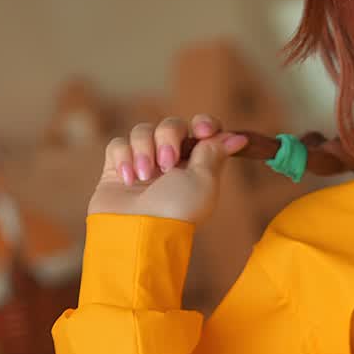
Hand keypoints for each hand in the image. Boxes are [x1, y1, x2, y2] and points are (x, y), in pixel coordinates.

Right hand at [87, 113, 249, 225]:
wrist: (137, 230)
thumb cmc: (175, 210)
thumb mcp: (203, 181)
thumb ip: (214, 152)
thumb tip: (237, 137)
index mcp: (196, 165)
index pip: (203, 130)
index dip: (205, 123)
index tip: (202, 129)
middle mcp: (171, 163)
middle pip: (171, 125)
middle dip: (169, 137)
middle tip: (167, 164)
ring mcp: (143, 164)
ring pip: (143, 131)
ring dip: (144, 150)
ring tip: (144, 177)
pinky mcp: (117, 168)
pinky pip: (118, 145)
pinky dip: (124, 158)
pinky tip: (128, 180)